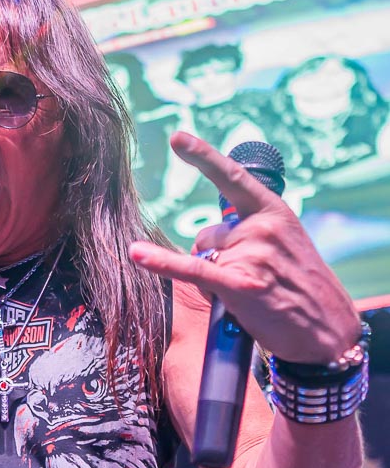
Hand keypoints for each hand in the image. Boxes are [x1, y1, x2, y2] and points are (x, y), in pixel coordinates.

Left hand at [130, 132, 360, 363]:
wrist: (329, 329)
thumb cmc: (301, 288)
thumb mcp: (285, 244)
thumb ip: (250, 230)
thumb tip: (205, 242)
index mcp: (273, 211)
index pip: (232, 177)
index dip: (202, 156)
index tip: (176, 138)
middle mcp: (261, 227)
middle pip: (205, 236)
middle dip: (214, 259)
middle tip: (248, 280)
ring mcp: (251, 254)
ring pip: (202, 260)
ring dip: (213, 280)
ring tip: (248, 296)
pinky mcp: (239, 285)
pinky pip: (191, 270)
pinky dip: (161, 263)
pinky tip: (138, 253)